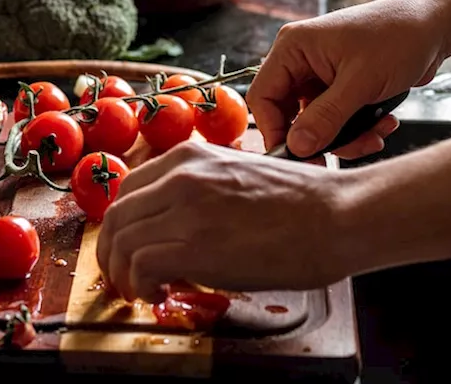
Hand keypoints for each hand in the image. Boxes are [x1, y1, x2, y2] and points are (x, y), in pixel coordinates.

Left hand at [95, 141, 352, 301]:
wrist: (337, 215)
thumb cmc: (303, 202)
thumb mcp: (239, 176)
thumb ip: (203, 189)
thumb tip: (181, 224)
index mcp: (190, 156)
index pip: (129, 189)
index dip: (123, 225)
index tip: (130, 247)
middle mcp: (181, 176)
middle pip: (116, 216)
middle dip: (113, 252)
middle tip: (124, 277)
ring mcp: (185, 209)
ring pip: (121, 241)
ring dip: (123, 273)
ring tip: (142, 291)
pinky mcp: (194, 245)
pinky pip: (140, 266)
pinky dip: (140, 285)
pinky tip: (159, 293)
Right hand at [250, 0, 450, 158]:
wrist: (436, 25)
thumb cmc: (400, 35)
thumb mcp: (361, 82)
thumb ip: (325, 117)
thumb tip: (296, 146)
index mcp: (294, 47)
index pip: (264, 97)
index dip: (275, 130)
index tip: (297, 156)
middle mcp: (303, 60)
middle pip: (291, 114)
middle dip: (320, 137)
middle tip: (343, 153)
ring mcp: (323, 73)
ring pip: (317, 122)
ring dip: (346, 136)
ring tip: (375, 135)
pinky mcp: (342, 85)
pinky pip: (338, 118)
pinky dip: (359, 128)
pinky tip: (384, 123)